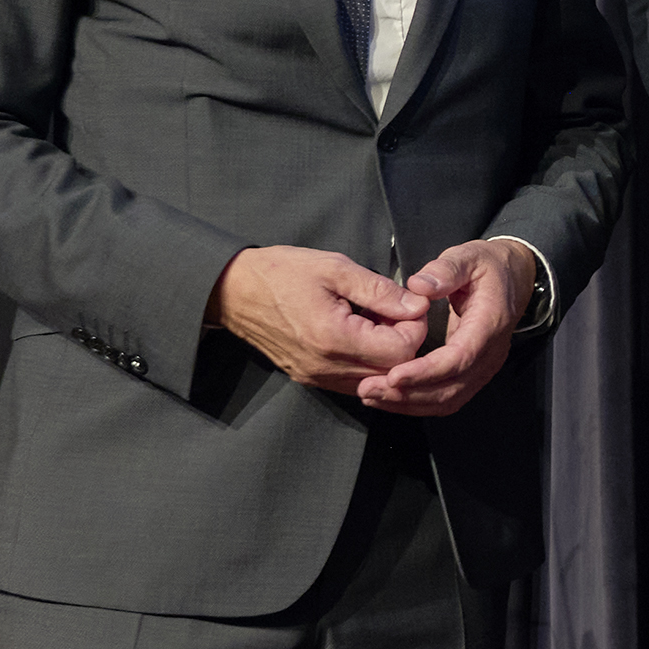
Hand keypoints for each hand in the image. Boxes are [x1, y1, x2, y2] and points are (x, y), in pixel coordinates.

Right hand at [207, 246, 430, 393]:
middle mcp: (326, 367)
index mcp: (334, 338)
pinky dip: (366, 361)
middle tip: (393, 311)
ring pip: (375, 380)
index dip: (415, 327)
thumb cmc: (281, 273)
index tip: (406, 304)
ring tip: (375, 320)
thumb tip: (417, 305)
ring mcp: (316, 376)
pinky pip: (353, 380)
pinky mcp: (310, 377)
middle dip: (404, 341)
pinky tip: (359, 333)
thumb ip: (379, 290)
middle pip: (393, 371)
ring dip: (386, 353)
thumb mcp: (335, 268)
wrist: (231, 291)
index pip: (402, 351)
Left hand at [354, 239, 536, 416]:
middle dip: (409, 393)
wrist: (514, 277)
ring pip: (449, 399)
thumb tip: (418, 286)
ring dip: (409, 403)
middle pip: (452, 388)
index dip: (427, 371)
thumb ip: (445, 269)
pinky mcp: (473, 373)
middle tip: (368, 389)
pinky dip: (418, 403)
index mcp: (490, 323)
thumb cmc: (487, 266)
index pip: (460, 358)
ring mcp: (484, 366)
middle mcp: (490, 352)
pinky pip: (448, 398)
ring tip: (372, 395)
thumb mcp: (468, 256)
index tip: (393, 375)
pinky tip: (390, 397)